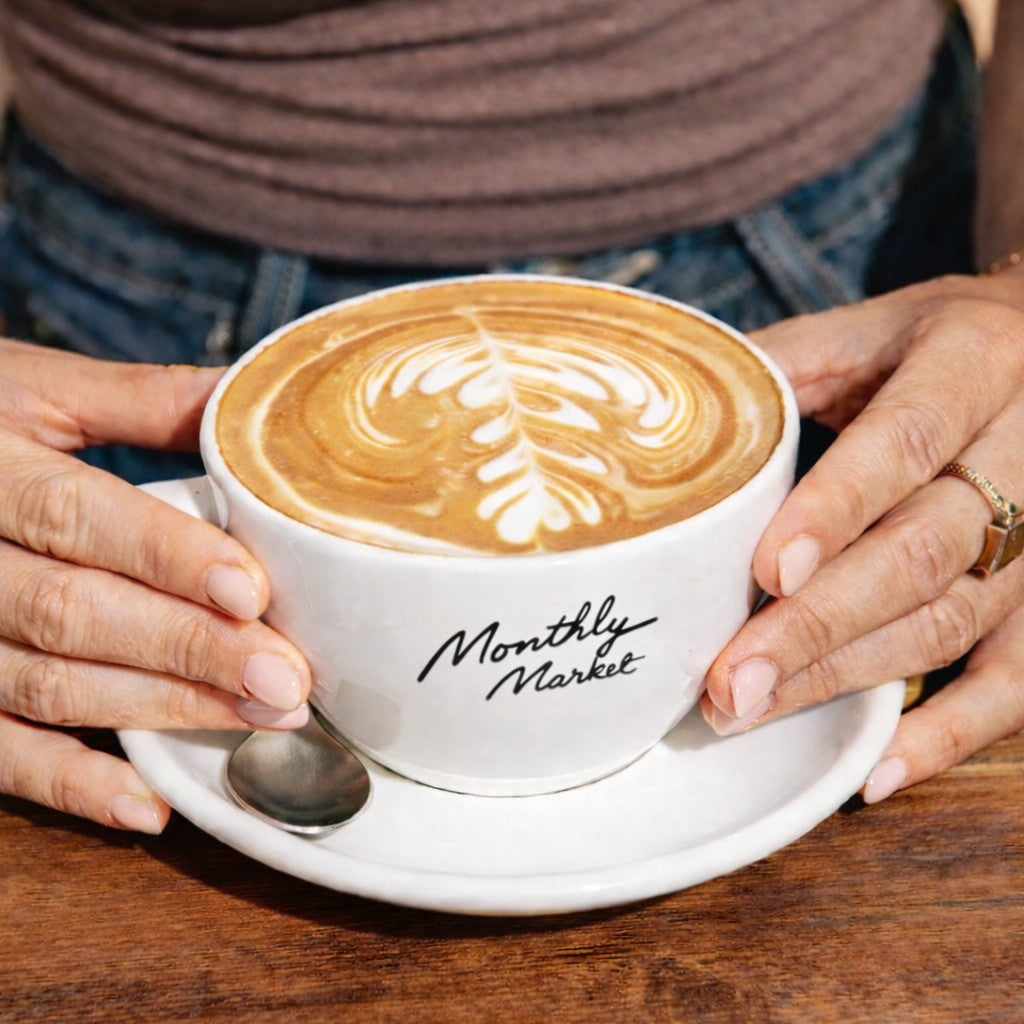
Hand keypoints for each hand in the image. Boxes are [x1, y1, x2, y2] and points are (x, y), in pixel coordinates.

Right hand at [0, 340, 310, 832]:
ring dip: (158, 711)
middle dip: (188, 650)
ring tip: (258, 720)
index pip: (77, 517)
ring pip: (46, 685)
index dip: (165, 556)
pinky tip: (146, 806)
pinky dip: (69, 785)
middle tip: (284, 680)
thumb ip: (140, 401)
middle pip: (73, 613)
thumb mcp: (35, 390)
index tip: (252, 591)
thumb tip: (252, 405)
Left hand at [701, 269, 1023, 800]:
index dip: (838, 509)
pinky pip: (1014, 680)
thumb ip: (778, 364)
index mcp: (973, 363)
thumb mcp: (862, 329)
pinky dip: (949, 734)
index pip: (905, 442)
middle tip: (731, 680)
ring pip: (954, 620)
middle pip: (924, 553)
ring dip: (852, 677)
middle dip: (820, 625)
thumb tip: (659, 409)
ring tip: (756, 710)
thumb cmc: (928, 343)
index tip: (768, 571)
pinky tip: (876, 772)